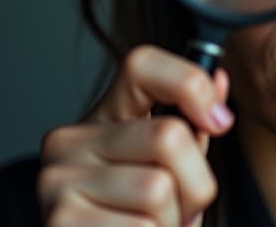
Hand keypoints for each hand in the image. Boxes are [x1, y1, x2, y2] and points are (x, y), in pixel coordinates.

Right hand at [38, 45, 234, 226]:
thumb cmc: (141, 218)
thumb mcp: (172, 168)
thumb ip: (194, 127)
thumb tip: (218, 78)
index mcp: (105, 116)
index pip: (142, 65)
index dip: (190, 83)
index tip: (218, 122)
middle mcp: (72, 139)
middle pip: (168, 136)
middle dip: (197, 184)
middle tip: (184, 208)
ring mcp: (57, 180)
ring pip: (157, 189)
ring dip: (173, 222)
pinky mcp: (58, 221)